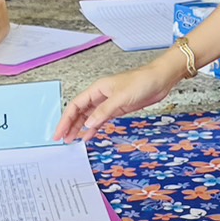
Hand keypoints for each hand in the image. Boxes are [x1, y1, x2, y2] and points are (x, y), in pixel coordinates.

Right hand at [55, 56, 184, 140]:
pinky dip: (92, 129)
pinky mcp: (116, 109)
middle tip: (62, 139)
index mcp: (96, 90)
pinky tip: (87, 136)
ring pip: (87, 118)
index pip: (75, 106)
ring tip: (71, 140)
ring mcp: (107, 104)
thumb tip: (88, 124)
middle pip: (78, 112)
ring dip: (79, 128)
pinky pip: (99, 121)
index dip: (65, 120)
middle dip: (69, 126)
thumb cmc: (142, 82)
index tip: (59, 132)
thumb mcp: (121, 97)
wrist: (159, 80)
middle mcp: (99, 96)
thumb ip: (104, 111)